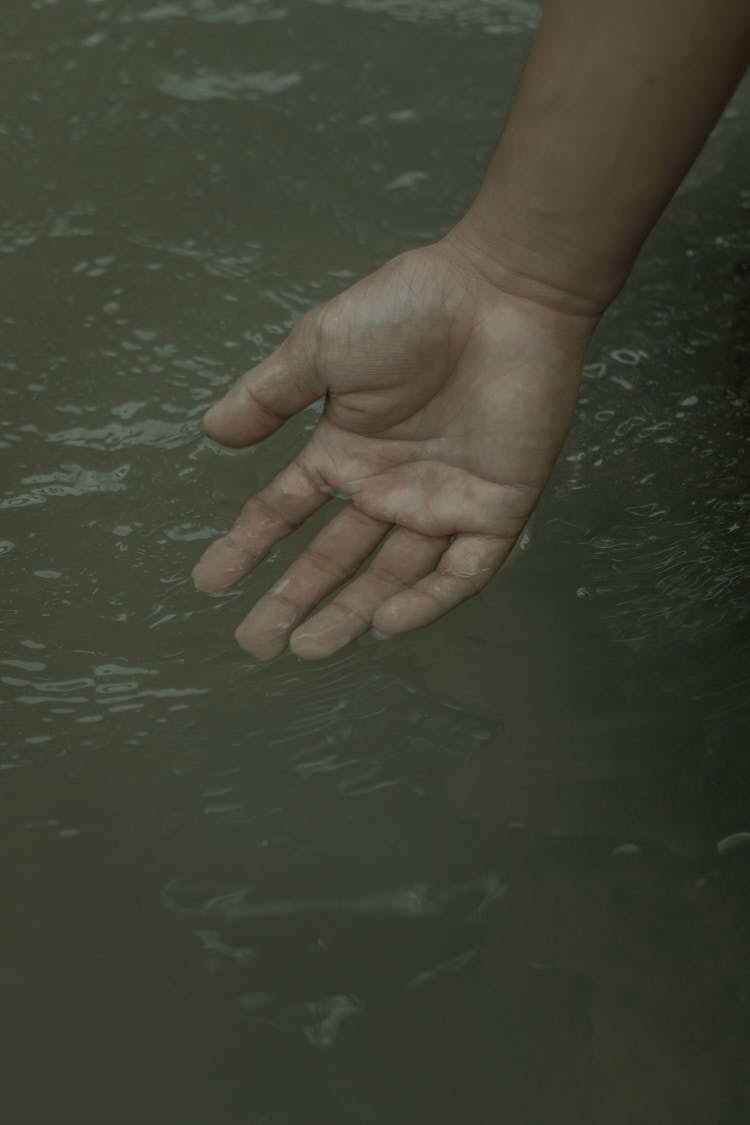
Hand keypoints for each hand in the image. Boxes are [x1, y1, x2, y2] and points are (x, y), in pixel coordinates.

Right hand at [192, 237, 594, 659]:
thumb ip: (269, 394)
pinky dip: (427, 600)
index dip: (247, 548)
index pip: (286, 513)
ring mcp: (443, 501)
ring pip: (393, 576)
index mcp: (346, 450)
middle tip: (257, 645)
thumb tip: (211, 432)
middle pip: (334, 559)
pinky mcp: (498, 508)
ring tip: (309, 648)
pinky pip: (463, 570)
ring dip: (351, 614)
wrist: (502, 291)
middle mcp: (389, 486)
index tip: (208, 583)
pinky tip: (385, 623)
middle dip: (293, 601)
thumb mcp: (321, 346)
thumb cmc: (411, 310)